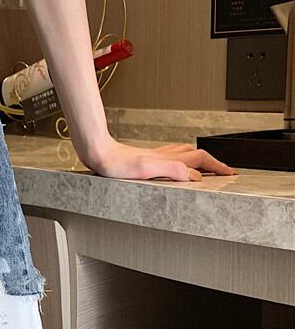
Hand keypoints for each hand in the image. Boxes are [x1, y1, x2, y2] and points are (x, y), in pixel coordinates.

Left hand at [82, 137, 239, 181]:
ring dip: (199, 160)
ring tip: (207, 167)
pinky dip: (180, 160)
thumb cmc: (115, 163)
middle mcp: (163, 156)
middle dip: (213, 163)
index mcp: (168, 160)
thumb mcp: (146, 169)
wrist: (97, 153)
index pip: (201, 160)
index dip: (218, 167)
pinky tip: (173, 164)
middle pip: (196, 155)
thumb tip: (195, 176)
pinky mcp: (143, 159)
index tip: (231, 174)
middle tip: (225, 171)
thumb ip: (171, 170)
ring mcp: (154, 156)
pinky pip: (170, 157)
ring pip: (183, 154)